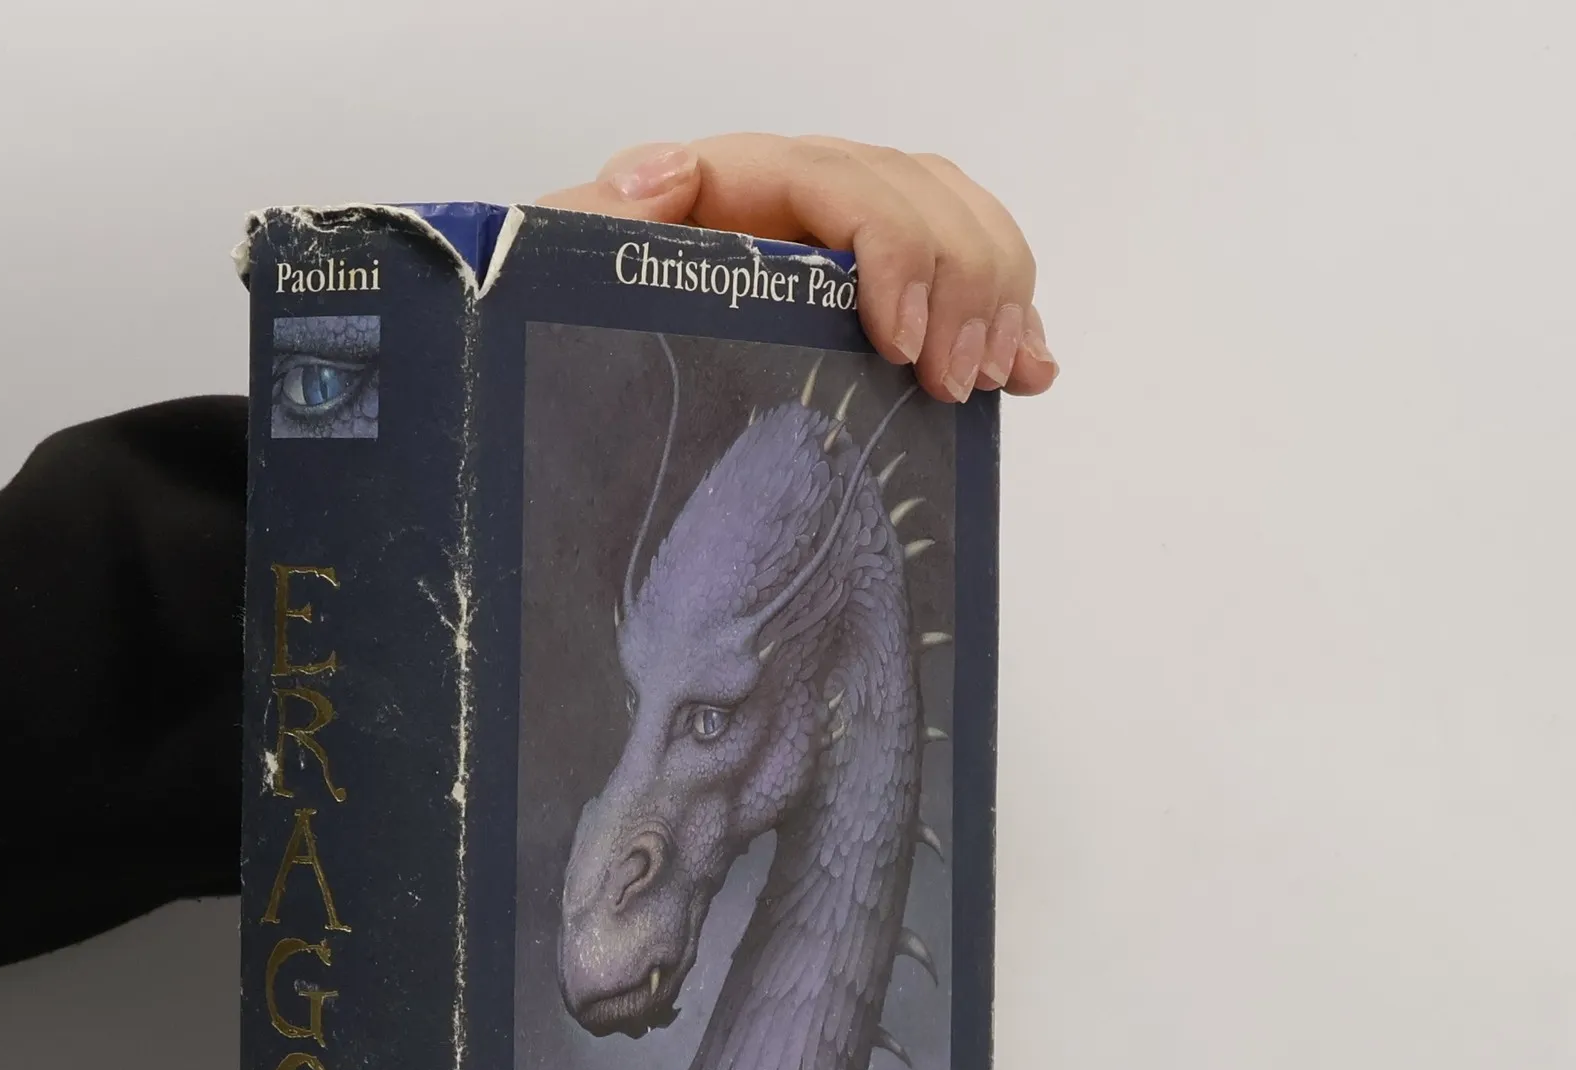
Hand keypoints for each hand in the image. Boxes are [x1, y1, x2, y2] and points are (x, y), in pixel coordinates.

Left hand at [538, 134, 1056, 404]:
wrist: (566, 382)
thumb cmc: (564, 332)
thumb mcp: (558, 281)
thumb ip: (599, 224)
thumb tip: (666, 174)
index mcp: (722, 190)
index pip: (836, 179)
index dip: (890, 245)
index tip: (898, 338)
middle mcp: (789, 204)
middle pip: (915, 193)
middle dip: (960, 280)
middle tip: (955, 377)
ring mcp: (834, 248)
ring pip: (955, 220)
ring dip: (994, 294)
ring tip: (986, 377)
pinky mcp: (863, 298)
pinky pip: (958, 275)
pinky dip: (1005, 317)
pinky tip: (1024, 368)